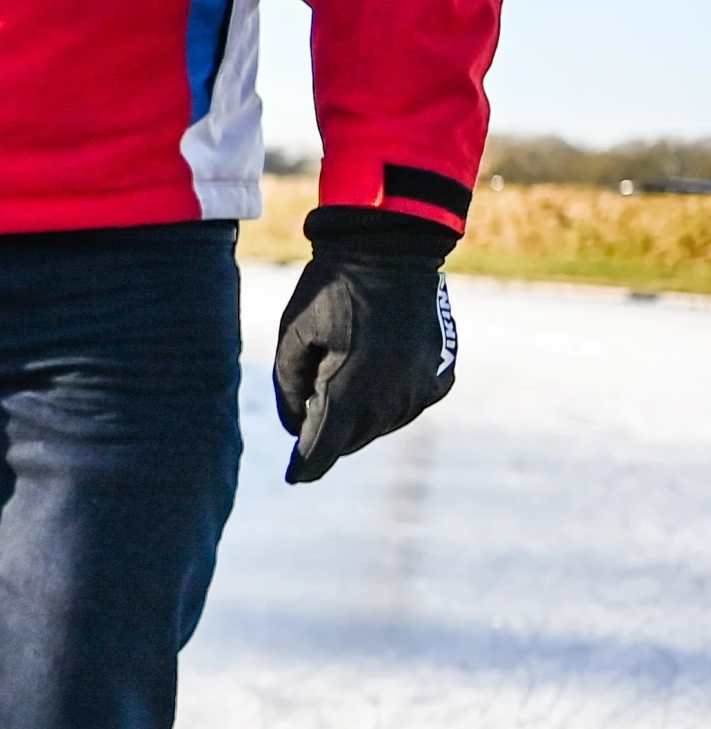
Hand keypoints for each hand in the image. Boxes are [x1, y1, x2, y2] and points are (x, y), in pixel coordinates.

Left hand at [273, 211, 457, 483]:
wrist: (392, 250)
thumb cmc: (332, 289)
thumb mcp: (293, 336)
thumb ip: (288, 387)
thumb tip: (296, 427)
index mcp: (351, 389)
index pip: (325, 446)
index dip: (306, 466)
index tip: (295, 478)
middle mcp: (392, 398)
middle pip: (351, 439)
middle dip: (326, 434)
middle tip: (307, 410)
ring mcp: (421, 389)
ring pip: (380, 426)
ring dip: (356, 419)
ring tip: (337, 384)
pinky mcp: (439, 377)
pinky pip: (405, 406)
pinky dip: (383, 403)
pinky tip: (371, 378)